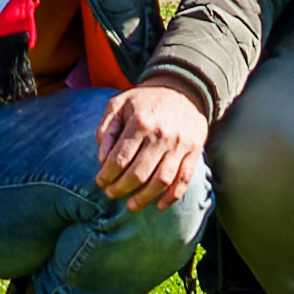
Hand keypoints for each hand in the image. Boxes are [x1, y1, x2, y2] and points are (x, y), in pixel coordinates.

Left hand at [91, 78, 210, 222]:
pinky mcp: (194, 151)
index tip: (100, 182)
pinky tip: (158, 205)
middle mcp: (162, 135)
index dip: (107, 175)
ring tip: (131, 205)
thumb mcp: (118, 104)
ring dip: (144, 198)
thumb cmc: (145, 100)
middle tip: (111, 194)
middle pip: (139, 174)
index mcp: (140, 122)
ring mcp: (180, 144)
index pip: (120, 158)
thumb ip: (106, 130)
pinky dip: (171, 197)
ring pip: (161, 181)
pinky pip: (184, 180)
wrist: (183, 88)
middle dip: (121, 189)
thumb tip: (102, 160)